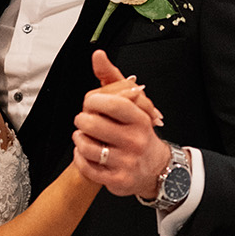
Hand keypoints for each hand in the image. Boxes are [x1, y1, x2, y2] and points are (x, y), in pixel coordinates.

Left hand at [72, 50, 170, 199]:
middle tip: (86, 122)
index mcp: (140, 118)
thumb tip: (98, 55)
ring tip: (85, 137)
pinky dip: (80, 158)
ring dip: (79, 139)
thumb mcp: (132, 104)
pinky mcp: (117, 179)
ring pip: (86, 145)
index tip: (91, 103)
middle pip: (92, 123)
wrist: (155, 169)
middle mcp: (135, 140)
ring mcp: (126, 161)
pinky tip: (87, 153)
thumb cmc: (138, 132)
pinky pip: (86, 166)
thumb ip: (112, 78)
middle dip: (82, 120)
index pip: (113, 103)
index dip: (94, 101)